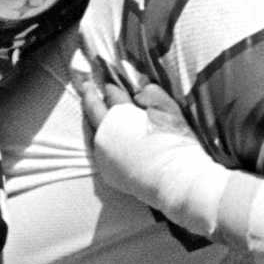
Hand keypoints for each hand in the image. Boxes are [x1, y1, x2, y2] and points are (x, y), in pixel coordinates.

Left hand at [74, 61, 226, 234]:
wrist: (177, 182)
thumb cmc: (177, 144)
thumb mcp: (171, 111)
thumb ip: (153, 94)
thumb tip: (139, 90)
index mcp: (121, 116)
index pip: (112, 94)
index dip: (111, 86)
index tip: (109, 81)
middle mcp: (106, 135)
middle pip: (93, 110)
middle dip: (89, 95)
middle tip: (86, 85)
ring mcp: (104, 155)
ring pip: (93, 131)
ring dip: (93, 118)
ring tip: (92, 108)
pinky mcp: (107, 171)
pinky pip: (99, 150)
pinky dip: (100, 139)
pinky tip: (103, 136)